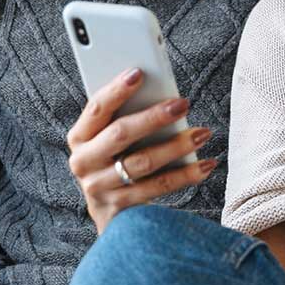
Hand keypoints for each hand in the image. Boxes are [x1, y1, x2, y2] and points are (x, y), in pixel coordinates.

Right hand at [67, 67, 216, 234]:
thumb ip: (124, 118)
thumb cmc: (115, 161)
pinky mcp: (120, 207)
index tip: (139, 73)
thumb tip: (160, 95)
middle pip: (121, 134)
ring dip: (176, 146)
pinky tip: (205, 165)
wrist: (109, 211)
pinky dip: (185, 175)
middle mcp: (84, 162)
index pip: (96, 108)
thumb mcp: (110, 139)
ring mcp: (100, 187)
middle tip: (183, 104)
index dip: (116, 90)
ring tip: (202, 133)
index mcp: (79, 137)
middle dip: (154, 117)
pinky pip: (157, 187)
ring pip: (143, 162)